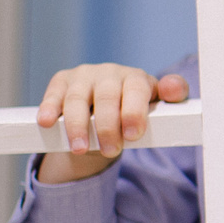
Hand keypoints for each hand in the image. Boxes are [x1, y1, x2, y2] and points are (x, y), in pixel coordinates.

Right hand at [33, 64, 188, 184]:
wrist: (106, 108)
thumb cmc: (133, 109)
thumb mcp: (155, 105)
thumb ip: (171, 97)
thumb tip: (176, 89)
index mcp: (135, 78)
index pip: (136, 90)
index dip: (134, 112)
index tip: (133, 135)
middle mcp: (109, 73)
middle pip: (106, 97)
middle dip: (108, 126)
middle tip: (111, 150)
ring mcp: (84, 76)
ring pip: (77, 99)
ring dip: (77, 125)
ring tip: (80, 149)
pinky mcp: (62, 82)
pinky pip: (54, 94)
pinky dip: (49, 108)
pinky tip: (47, 123)